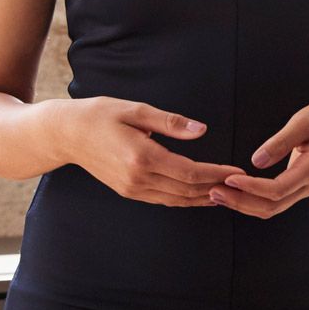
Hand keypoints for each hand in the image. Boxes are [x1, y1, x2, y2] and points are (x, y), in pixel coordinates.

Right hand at [58, 97, 242, 207]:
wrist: (66, 134)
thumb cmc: (100, 115)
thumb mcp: (136, 110)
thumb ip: (171, 122)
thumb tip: (202, 130)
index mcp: (142, 157)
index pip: (190, 172)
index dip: (217, 174)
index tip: (237, 171)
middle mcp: (138, 178)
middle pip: (187, 190)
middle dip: (216, 188)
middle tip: (242, 185)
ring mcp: (132, 189)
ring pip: (177, 200)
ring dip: (203, 198)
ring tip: (228, 193)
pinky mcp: (129, 192)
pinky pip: (163, 199)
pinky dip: (185, 199)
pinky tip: (200, 194)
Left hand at [210, 98, 308, 218]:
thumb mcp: (304, 121)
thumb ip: (281, 141)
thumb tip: (256, 161)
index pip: (277, 190)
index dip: (251, 188)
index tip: (228, 179)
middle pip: (272, 206)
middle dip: (241, 201)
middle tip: (213, 190)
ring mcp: (305, 189)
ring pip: (272, 209)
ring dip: (243, 204)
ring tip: (217, 194)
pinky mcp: (298, 187)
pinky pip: (274, 202)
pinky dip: (252, 200)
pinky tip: (234, 192)